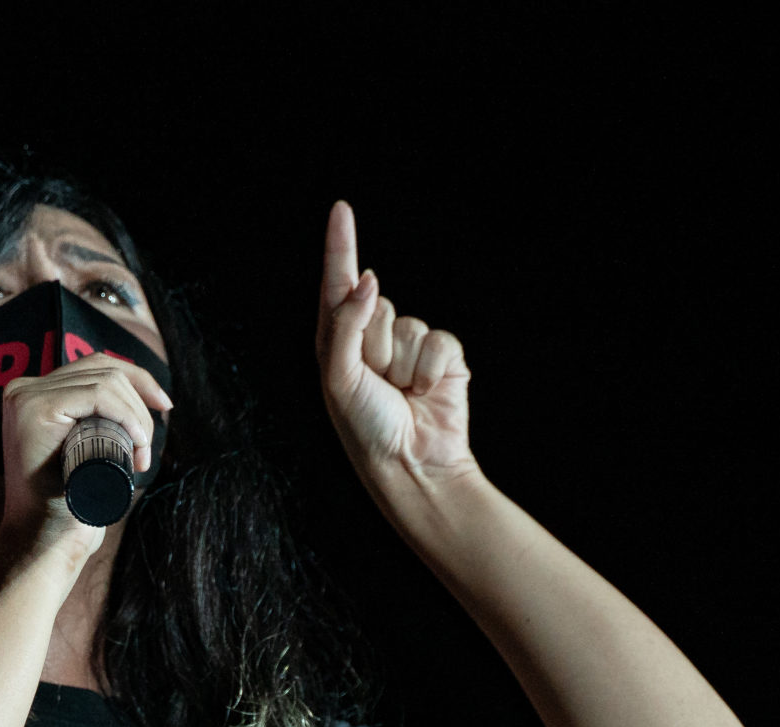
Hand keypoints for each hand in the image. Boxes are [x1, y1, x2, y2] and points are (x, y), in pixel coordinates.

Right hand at [0, 353, 171, 558]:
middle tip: (147, 450)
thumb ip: (95, 426)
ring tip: (141, 456)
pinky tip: (137, 440)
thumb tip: (146, 403)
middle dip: (140, 402)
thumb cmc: (68, 504)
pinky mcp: (35, 409)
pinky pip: (97, 394)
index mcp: (33, 395)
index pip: (94, 366)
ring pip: (105, 381)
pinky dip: (126, 414)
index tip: (164, 405)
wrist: (43, 540)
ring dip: (137, 416)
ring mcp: (26, 397)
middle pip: (102, 368)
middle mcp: (24, 390)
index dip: (137, 378)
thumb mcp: (84, 453)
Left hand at [316, 201, 474, 484]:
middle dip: (375, 344)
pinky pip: (438, 339)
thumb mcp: (340, 377)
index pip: (338, 284)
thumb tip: (369, 280)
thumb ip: (346, 325)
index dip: (340, 246)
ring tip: (400, 392)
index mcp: (337, 342)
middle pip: (376, 304)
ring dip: (403, 362)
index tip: (341, 209)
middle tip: (376, 383)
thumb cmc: (366, 428)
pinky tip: (426, 392)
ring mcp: (409, 346)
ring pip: (408, 323)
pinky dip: (431, 367)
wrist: (412, 465)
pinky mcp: (442, 357)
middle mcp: (371, 338)